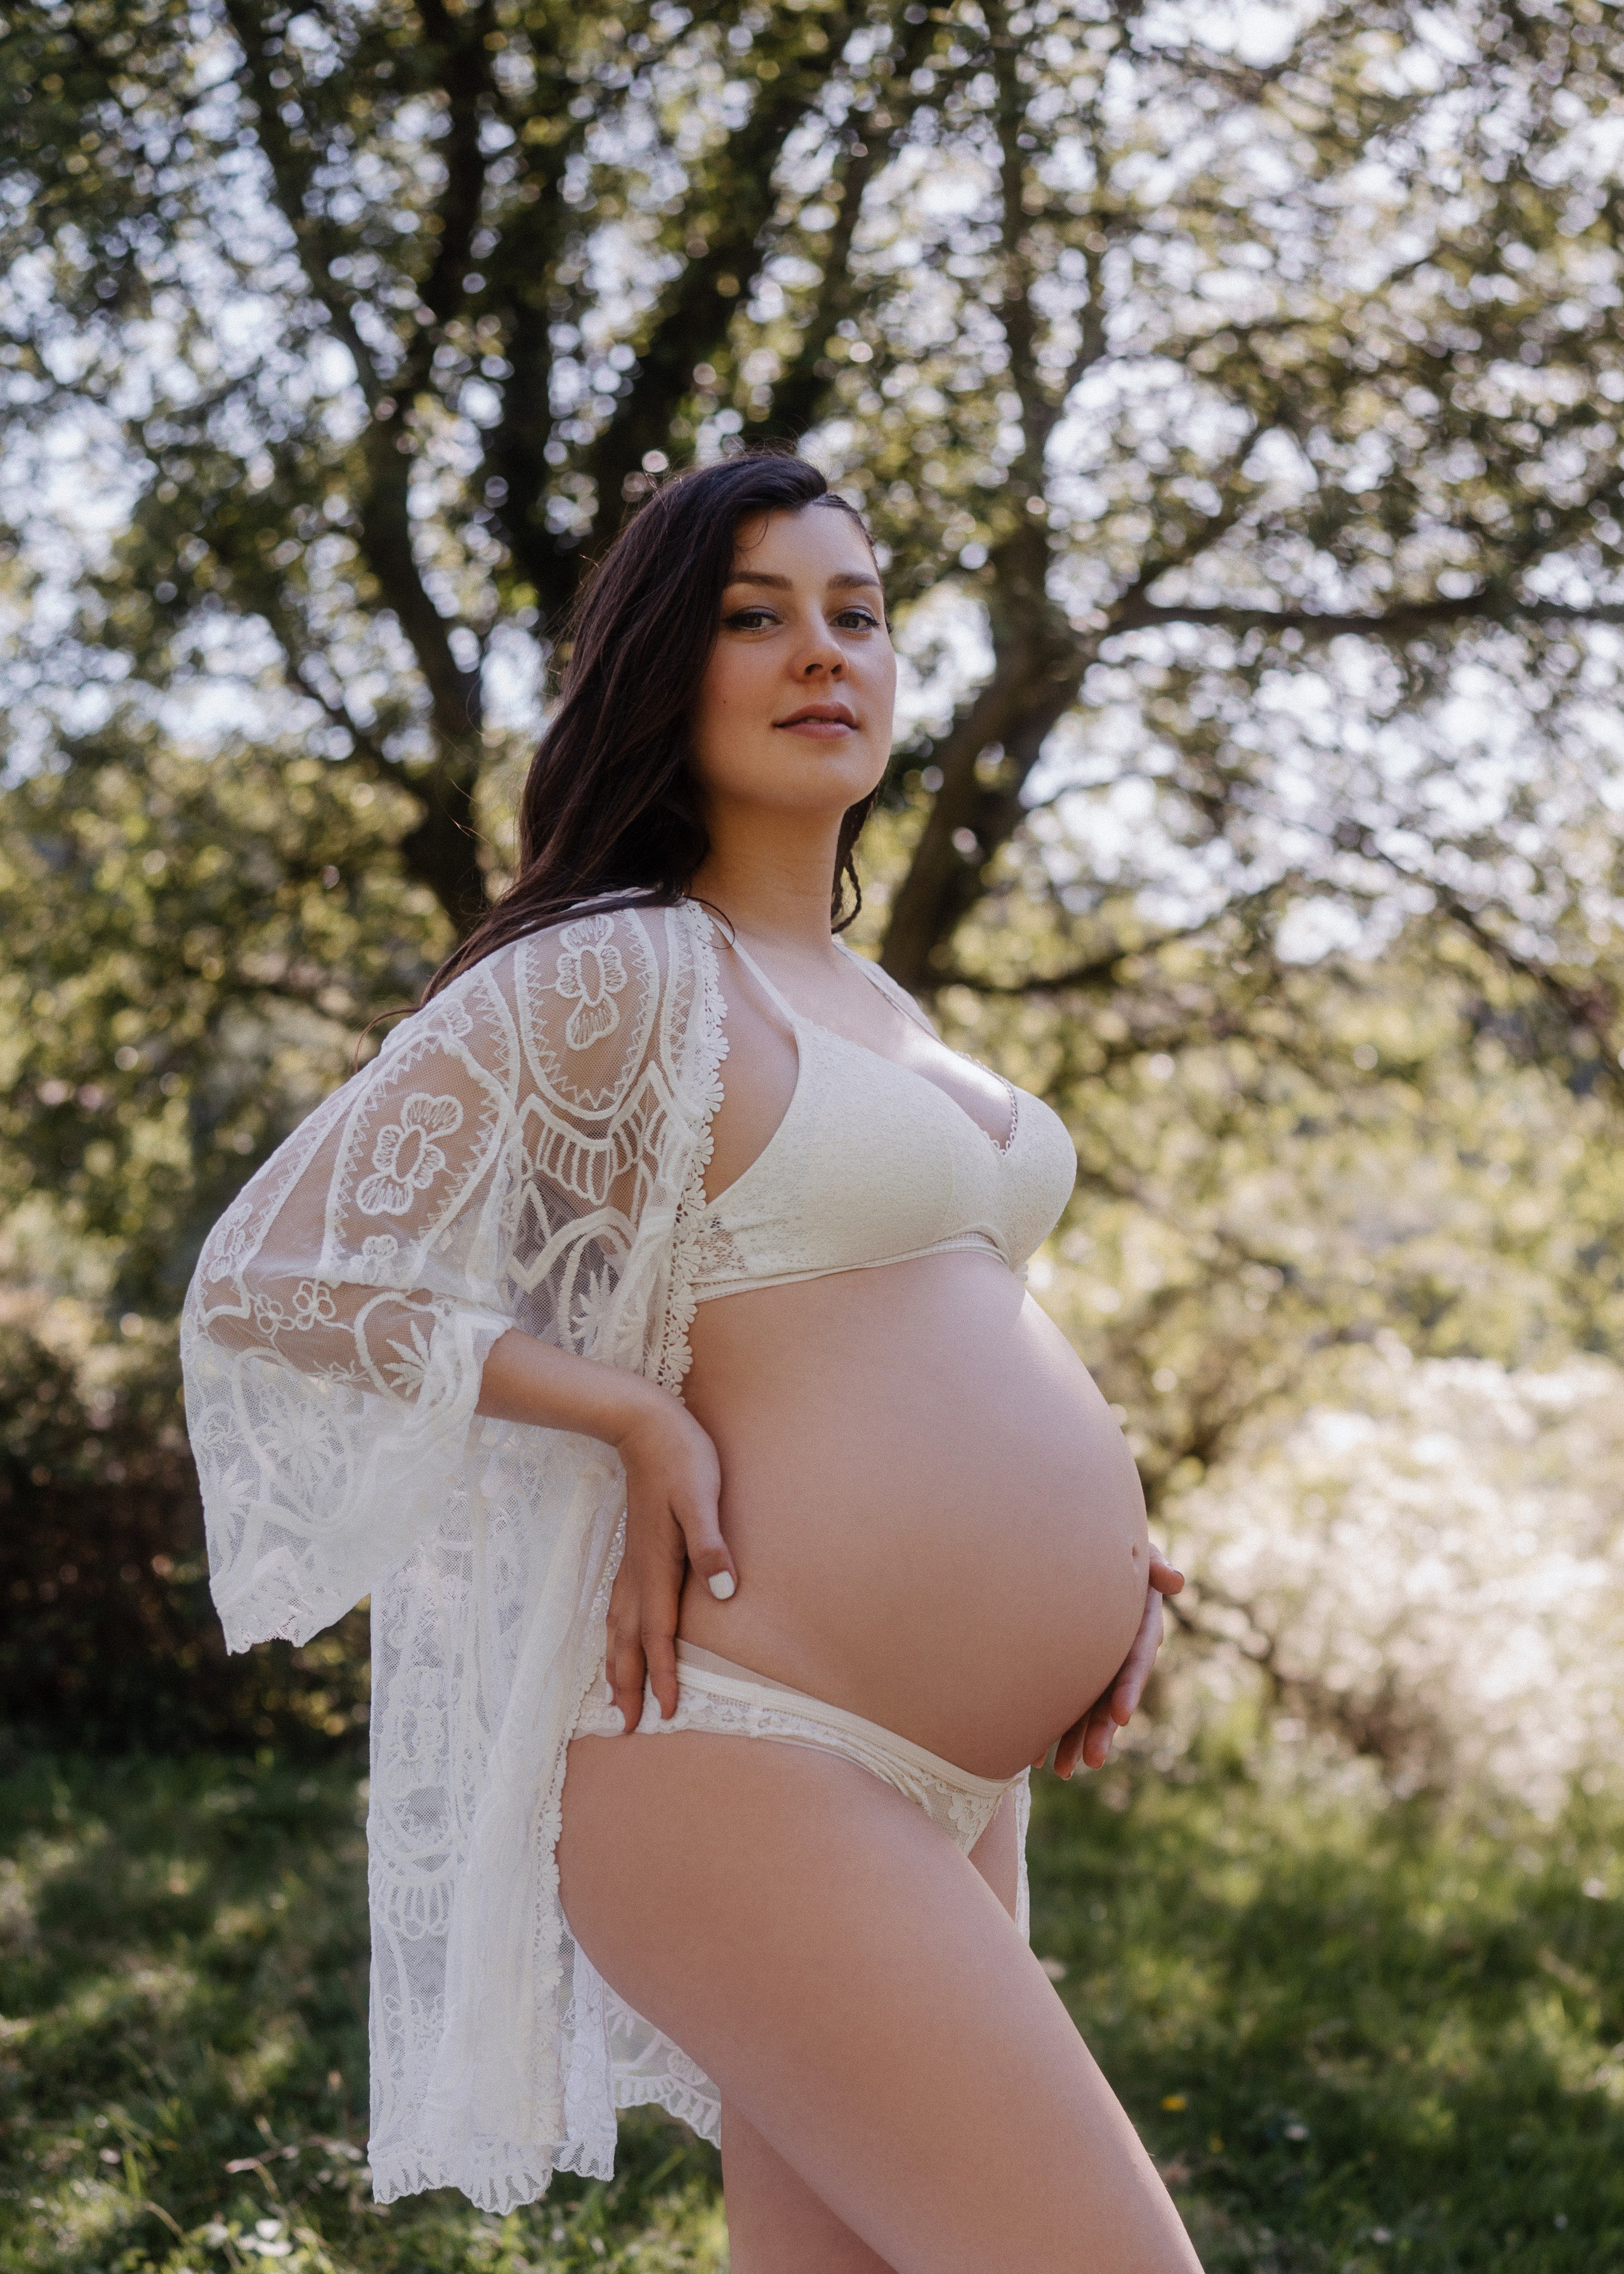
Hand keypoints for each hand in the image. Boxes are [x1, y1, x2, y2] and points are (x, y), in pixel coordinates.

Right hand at [604, 1388, 733, 1731]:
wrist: (644, 1424)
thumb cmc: (681, 1458)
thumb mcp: (704, 1498)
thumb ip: (711, 1546)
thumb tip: (724, 1595)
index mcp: (658, 1564)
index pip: (660, 1633)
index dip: (664, 1675)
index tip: (667, 1714)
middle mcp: (638, 1570)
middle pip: (629, 1639)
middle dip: (627, 1684)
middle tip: (625, 1728)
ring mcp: (630, 1559)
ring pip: (617, 1625)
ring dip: (615, 1664)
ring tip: (613, 1697)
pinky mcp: (632, 1548)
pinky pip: (617, 1605)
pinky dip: (614, 1633)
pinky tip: (616, 1638)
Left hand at [1048, 1551, 1183, 1779]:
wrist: (1078, 1552)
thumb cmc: (1112, 1547)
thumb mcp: (1138, 1550)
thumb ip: (1153, 1564)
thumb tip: (1175, 1580)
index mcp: (1138, 1626)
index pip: (1136, 1659)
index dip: (1130, 1686)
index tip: (1120, 1713)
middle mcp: (1119, 1653)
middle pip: (1112, 1695)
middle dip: (1102, 1729)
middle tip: (1091, 1760)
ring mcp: (1097, 1665)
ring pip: (1089, 1708)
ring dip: (1076, 1740)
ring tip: (1062, 1771)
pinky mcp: (1073, 1670)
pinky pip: (1065, 1703)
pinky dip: (1052, 1728)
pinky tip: (1034, 1758)